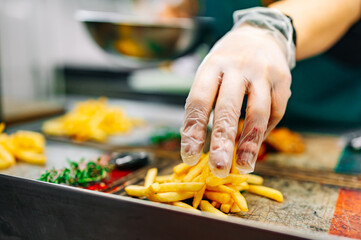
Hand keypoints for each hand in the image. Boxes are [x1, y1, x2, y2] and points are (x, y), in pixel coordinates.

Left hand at [180, 24, 291, 176]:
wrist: (261, 35)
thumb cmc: (228, 63)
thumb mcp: (210, 72)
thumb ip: (204, 102)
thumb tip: (195, 142)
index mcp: (212, 66)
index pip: (198, 101)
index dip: (193, 131)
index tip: (189, 156)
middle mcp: (237, 67)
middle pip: (228, 108)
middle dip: (223, 141)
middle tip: (218, 168)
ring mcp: (263, 72)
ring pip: (258, 112)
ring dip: (250, 143)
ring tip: (244, 166)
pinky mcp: (283, 79)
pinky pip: (276, 111)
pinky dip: (266, 131)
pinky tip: (256, 143)